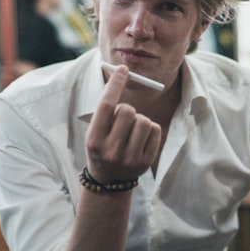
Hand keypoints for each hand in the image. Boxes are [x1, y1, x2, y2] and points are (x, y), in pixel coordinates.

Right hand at [85, 64, 161, 182]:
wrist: (109, 181)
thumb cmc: (101, 147)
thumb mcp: (95, 132)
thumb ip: (107, 110)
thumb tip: (123, 73)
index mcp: (94, 140)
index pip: (106, 106)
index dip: (115, 85)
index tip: (123, 68)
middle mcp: (111, 150)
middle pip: (128, 110)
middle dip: (127, 109)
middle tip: (121, 120)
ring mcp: (129, 158)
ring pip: (144, 120)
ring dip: (139, 120)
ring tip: (130, 131)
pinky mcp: (146, 161)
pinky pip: (155, 129)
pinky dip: (150, 129)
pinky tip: (139, 139)